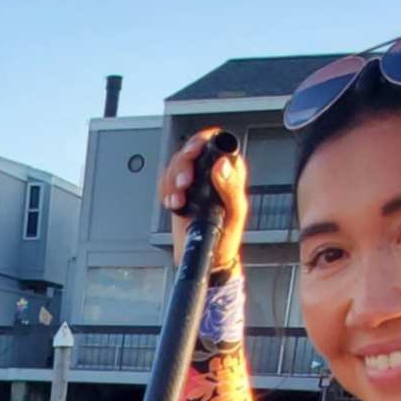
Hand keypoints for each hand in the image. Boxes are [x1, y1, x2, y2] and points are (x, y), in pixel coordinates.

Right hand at [161, 127, 246, 274]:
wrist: (209, 259)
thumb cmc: (227, 238)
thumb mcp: (234, 212)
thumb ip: (231, 187)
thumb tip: (222, 165)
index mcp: (229, 171)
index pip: (215, 141)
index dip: (201, 142)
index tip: (193, 153)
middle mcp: (210, 172)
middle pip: (190, 150)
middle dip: (182, 165)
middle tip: (183, 183)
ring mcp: (194, 182)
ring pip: (175, 164)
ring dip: (172, 180)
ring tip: (178, 200)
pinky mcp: (180, 192)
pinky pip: (166, 181)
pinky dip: (165, 190)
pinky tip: (172, 203)